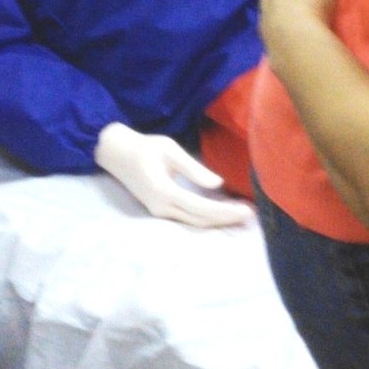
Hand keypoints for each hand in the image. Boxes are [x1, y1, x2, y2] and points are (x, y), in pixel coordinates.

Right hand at [95, 122, 254, 227]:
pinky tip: (222, 213)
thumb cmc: (144, 146)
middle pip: (200, 220)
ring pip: (194, 222)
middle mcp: (162, 207)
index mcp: (164, 192)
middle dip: (226, 219)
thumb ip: (193, 168)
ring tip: (241, 216)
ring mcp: (159, 212)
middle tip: (251, 216)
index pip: (202, 207)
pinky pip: (187, 218)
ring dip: (218, 221)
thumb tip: (218, 184)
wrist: (116, 153)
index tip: (246, 210)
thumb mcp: (170, 150)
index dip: (225, 211)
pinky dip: (206, 217)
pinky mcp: (160, 210)